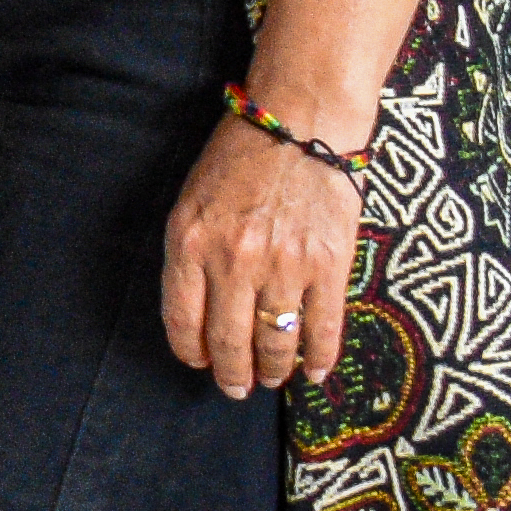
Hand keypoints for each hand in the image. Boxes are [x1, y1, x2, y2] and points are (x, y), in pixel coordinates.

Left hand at [162, 106, 364, 397]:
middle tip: (236, 387)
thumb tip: (199, 317)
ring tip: (270, 378)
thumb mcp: (192, 203)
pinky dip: (319, 357)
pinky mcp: (328, 264)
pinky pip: (324, 327)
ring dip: (272, 369)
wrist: (300, 123)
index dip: (191, 352)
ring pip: (276, 342)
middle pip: (229, 341)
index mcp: (191, 243)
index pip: (183, 321)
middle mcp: (233, 261)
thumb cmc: (240, 159)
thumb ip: (191, 257)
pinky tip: (315, 371)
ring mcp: (283, 265)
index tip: (200, 363)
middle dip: (232, 374)